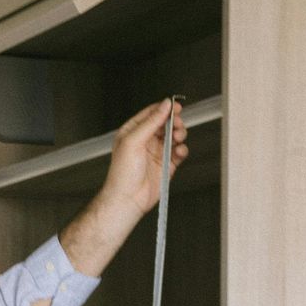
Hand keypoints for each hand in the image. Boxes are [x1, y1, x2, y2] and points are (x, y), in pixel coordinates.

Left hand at [98, 98, 185, 220]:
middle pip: (165, 123)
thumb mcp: (133, 141)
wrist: (128, 199)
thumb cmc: (122, 174)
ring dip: (179, 134)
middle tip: (177, 125)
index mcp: (133, 131)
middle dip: (174, 122)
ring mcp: (156, 152)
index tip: (176, 106)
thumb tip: (164, 106)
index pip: (151, 114)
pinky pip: (178, 152)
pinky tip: (179, 151)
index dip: (164, 109)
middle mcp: (145, 140)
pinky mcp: (166, 164)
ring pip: (174, 136)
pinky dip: (182, 150)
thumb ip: (151, 122)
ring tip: (178, 138)